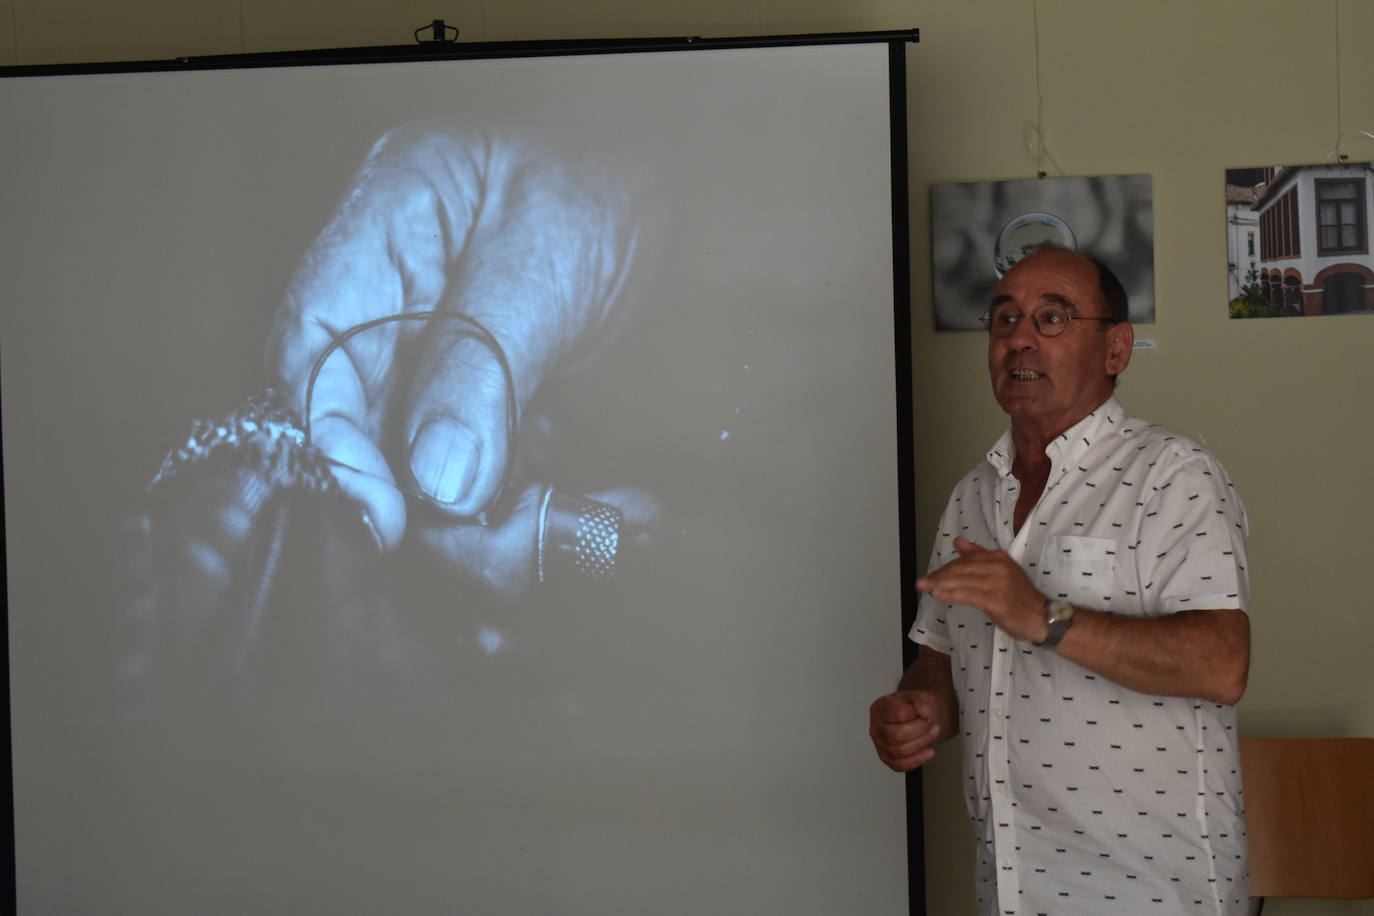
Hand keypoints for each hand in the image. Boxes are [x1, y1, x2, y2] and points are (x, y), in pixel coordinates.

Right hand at [266, 121, 645, 592]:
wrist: (661, 188)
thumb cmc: (602, 185)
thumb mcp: (546, 259)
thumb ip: (484, 361)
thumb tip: (436, 479)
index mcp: (385, 226)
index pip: (314, 350)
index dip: (336, 443)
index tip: (390, 515)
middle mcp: (392, 297)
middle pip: (364, 427)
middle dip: (434, 501)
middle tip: (514, 540)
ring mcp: (432, 351)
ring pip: (423, 468)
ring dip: (498, 517)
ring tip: (586, 521)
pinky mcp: (475, 397)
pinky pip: (481, 474)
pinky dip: (534, 507)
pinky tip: (603, 506)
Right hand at [869, 690, 941, 771]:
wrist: (913, 716)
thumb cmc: (911, 707)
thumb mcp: (918, 696)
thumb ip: (922, 700)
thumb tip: (924, 711)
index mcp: (880, 708)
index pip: (899, 714)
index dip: (916, 715)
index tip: (925, 712)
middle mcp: (876, 727)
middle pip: (898, 735)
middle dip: (920, 731)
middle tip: (929, 724)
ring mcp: (880, 744)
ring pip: (900, 751)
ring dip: (922, 743)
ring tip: (932, 733)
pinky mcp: (887, 758)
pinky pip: (899, 765)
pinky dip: (917, 760)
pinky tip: (927, 752)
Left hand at [914, 536, 1047, 642]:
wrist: (1042, 617)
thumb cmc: (1019, 597)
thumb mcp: (1001, 571)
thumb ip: (978, 557)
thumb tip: (958, 542)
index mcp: (998, 557)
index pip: (965, 560)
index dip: (946, 568)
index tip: (931, 576)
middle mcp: (998, 566)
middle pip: (961, 569)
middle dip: (939, 576)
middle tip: (922, 583)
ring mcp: (998, 583)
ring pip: (962, 581)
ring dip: (940, 585)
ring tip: (925, 588)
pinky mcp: (996, 600)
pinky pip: (968, 595)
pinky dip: (951, 594)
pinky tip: (938, 595)